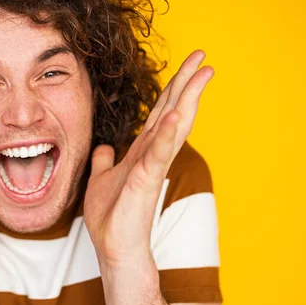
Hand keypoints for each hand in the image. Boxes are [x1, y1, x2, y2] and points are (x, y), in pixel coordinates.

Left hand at [83, 50, 213, 267]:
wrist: (114, 248)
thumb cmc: (112, 217)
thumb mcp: (102, 179)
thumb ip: (106, 160)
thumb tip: (105, 146)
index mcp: (142, 151)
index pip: (161, 112)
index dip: (174, 88)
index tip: (189, 64)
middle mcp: (152, 154)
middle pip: (173, 112)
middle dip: (187, 84)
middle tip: (204, 57)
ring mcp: (152, 167)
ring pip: (173, 126)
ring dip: (187, 100)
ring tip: (201, 75)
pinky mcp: (146, 181)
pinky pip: (157, 153)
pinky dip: (166, 134)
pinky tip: (175, 114)